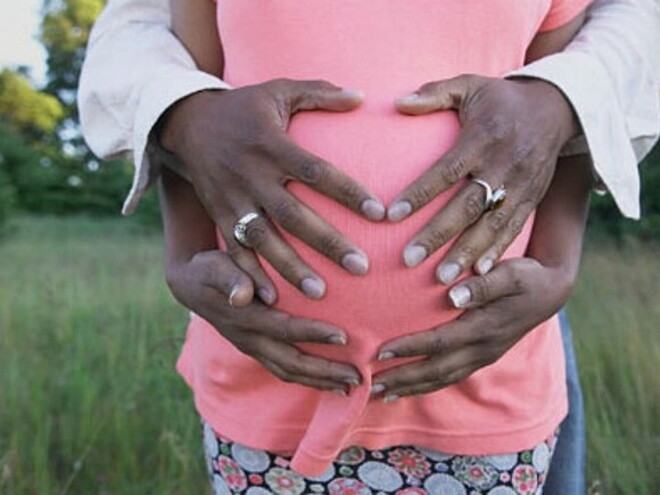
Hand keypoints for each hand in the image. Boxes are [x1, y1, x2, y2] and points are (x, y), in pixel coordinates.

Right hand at [158, 79, 384, 300]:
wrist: (188, 122)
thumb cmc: (244, 107)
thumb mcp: (279, 89)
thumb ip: (319, 92)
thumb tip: (361, 97)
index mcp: (271, 144)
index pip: (316, 172)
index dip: (348, 192)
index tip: (380, 214)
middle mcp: (252, 174)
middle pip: (293, 214)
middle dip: (327, 243)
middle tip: (361, 266)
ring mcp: (232, 198)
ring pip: (263, 239)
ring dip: (291, 268)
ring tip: (320, 294)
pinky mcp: (218, 214)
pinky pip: (234, 248)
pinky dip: (250, 274)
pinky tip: (272, 299)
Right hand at [165, 248, 361, 392]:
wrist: (190, 285)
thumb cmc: (209, 268)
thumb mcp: (214, 266)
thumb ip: (230, 277)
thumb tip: (241, 295)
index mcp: (245, 319)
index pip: (284, 329)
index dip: (313, 334)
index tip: (344, 337)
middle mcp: (250, 340)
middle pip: (291, 362)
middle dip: (325, 372)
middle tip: (358, 376)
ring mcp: (253, 348)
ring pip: (289, 372)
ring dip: (321, 382)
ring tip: (352, 387)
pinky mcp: (257, 350)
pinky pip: (284, 370)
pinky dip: (309, 379)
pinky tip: (332, 382)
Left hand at [371, 257, 573, 400]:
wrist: (552, 292)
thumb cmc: (527, 276)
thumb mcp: (511, 273)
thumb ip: (483, 285)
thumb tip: (452, 295)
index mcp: (484, 328)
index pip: (439, 342)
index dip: (408, 349)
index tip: (379, 352)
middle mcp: (482, 349)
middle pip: (436, 370)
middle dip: (402, 378)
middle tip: (370, 384)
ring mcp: (484, 356)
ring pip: (443, 379)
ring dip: (411, 388)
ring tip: (381, 393)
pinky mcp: (483, 357)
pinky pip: (451, 377)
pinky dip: (427, 385)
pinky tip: (408, 388)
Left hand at [390, 75, 579, 282]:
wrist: (558, 106)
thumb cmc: (501, 98)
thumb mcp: (469, 84)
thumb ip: (434, 93)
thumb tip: (397, 103)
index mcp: (482, 138)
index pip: (447, 169)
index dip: (420, 193)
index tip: (392, 215)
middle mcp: (502, 165)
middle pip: (467, 205)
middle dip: (438, 235)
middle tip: (408, 260)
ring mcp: (520, 185)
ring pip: (491, 225)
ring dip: (466, 254)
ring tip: (442, 280)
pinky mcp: (532, 198)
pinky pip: (514, 229)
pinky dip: (497, 253)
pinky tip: (478, 276)